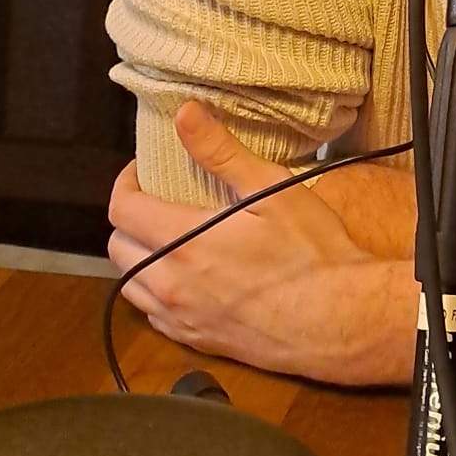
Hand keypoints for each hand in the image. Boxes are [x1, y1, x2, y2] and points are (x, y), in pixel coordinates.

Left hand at [108, 101, 393, 380]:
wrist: (338, 321)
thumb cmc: (310, 252)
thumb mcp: (270, 190)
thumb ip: (221, 152)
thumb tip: (184, 113)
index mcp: (183, 244)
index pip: (123, 210)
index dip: (126, 182)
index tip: (144, 170)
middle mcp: (171, 286)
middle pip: (117, 248)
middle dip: (129, 217)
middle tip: (158, 198)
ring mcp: (181, 319)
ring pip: (129, 285)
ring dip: (137, 256)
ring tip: (168, 236)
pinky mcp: (196, 342)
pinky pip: (153, 315)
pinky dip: (154, 290)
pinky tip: (185, 276)